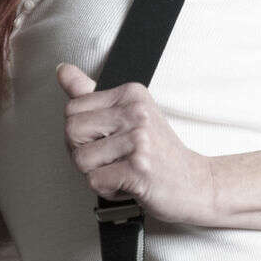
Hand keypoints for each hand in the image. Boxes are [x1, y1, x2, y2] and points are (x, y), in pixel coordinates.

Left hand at [56, 62, 217, 227]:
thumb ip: (91, 94)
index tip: (106, 142)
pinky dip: (108, 191)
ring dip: (96, 174)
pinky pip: (95, 181)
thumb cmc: (160, 153)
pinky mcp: (139, 169)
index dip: (81, 133)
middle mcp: (136, 112)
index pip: (73, 108)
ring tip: (122, 171)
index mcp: (131, 94)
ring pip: (80, 160)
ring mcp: (139, 140)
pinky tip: (128, 185)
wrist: (197, 183)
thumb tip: (63, 70)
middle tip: (111, 159)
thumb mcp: (128, 115)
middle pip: (71, 132)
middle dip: (83, 153)